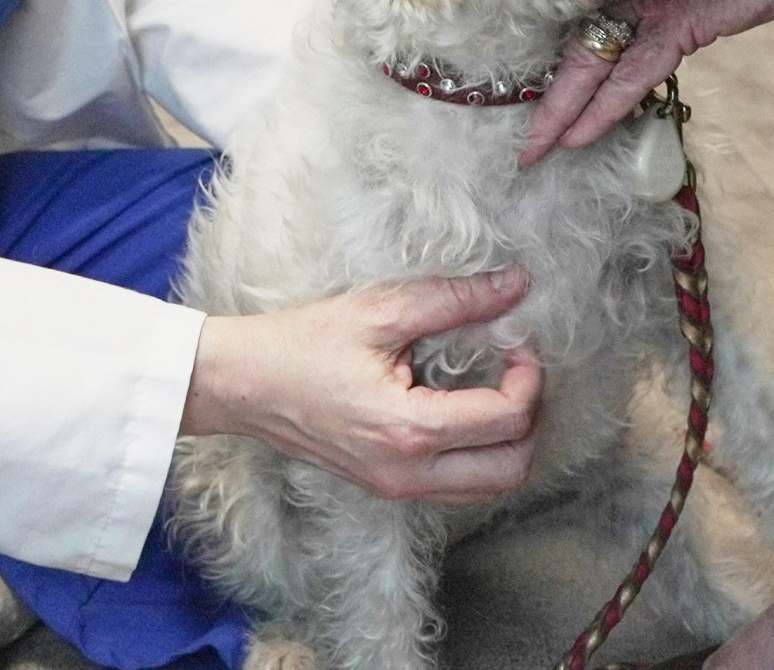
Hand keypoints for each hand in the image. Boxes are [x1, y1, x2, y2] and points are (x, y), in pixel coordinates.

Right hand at [182, 269, 543, 504]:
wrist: (243, 384)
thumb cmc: (301, 344)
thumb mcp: (379, 310)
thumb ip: (454, 299)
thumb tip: (513, 286)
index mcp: (409, 430)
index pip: (508, 419)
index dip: (529, 375)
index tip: (515, 342)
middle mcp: (408, 473)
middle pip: (513, 468)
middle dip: (530, 417)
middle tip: (516, 372)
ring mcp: (397, 488)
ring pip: (490, 487)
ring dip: (509, 442)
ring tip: (496, 390)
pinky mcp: (388, 487)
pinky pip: (459, 487)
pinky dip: (480, 455)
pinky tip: (466, 411)